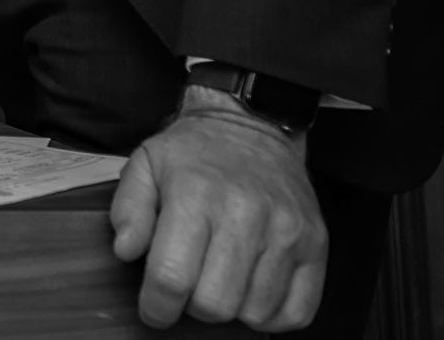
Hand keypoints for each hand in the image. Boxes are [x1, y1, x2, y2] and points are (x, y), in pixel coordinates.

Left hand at [110, 88, 326, 330]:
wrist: (252, 127)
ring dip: (232, 310)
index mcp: (195, 194)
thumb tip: (127, 252)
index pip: (172, 276)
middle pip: (215, 304)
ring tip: (220, 280)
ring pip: (255, 313)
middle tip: (188, 288)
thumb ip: (128, 209)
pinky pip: (297, 312)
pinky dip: (271, 315)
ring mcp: (287, 232)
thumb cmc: (193, 153)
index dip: (156, 306)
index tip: (152, 308)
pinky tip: (251, 291)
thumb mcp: (144, 165)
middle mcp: (246, 214)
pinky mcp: (316, 246)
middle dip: (192, 308)